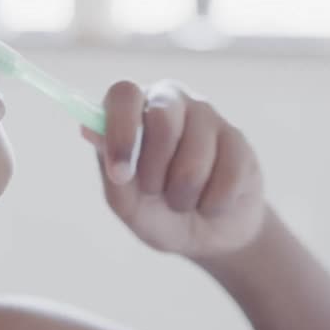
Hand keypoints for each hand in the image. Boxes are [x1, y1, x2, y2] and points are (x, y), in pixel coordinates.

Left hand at [81, 80, 266, 259]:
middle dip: (155, 171)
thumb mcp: (128, 205)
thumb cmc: (159, 213)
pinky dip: (213, 203)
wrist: (208, 236)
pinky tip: (212, 200)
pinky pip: (227, 176)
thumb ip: (112, 172)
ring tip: (184, 201)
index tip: (121, 173)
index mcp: (134, 111)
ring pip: (196, 156)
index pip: (123, 94)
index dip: (121, 131)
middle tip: (155, 192)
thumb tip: (91, 131)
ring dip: (184, 196)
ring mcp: (207, 117)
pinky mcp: (238, 139)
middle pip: (162, 118)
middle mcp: (170, 102)